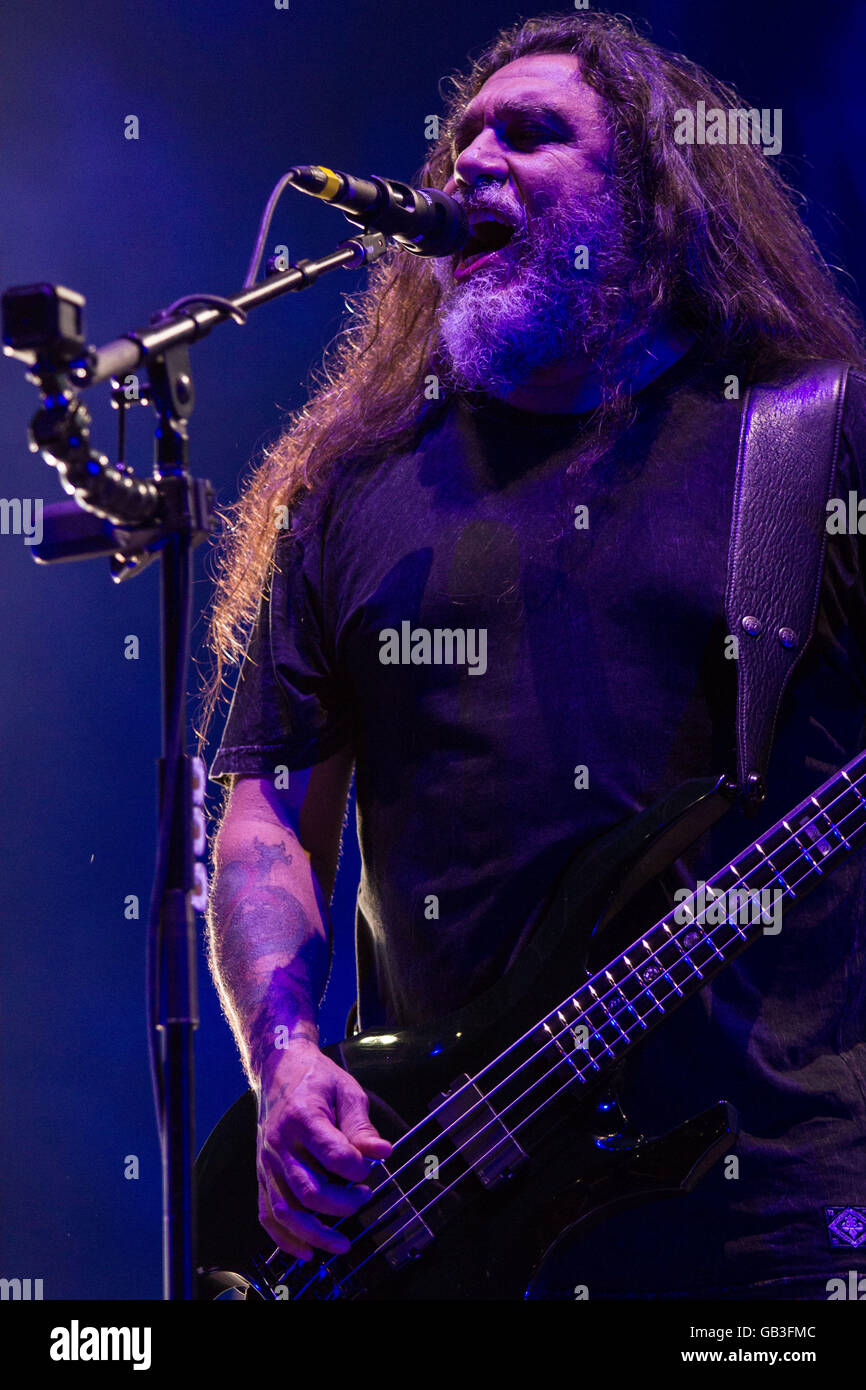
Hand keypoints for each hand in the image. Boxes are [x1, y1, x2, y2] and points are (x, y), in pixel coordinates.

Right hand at [255, 1039, 392, 1261]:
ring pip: (286, 1210)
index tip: (371, 1166)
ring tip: (341, 1244)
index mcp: (303, 1117)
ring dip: (314, 1233)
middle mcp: (280, 1144)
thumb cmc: (316, 1079)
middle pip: (308, 1190)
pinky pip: (267, 1214)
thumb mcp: (346, 1091)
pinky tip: (306, 1250)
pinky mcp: (262, 1174)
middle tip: (365, 1196)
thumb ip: (361, 1126)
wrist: (279, 1069)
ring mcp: (267, 1162)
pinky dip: (284, 1238)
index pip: (332, 1155)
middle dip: (342, 1204)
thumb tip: (383, 1153)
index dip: (358, 1168)